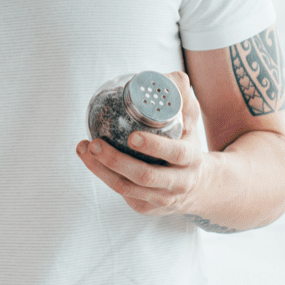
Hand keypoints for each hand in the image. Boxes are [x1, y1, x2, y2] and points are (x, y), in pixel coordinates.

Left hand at [76, 71, 208, 216]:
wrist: (200, 186)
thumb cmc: (188, 144)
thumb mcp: (191, 121)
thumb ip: (181, 96)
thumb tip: (170, 77)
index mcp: (191, 160)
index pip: (175, 154)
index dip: (154, 147)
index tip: (132, 136)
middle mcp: (178, 183)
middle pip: (145, 176)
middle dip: (115, 160)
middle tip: (95, 142)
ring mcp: (161, 199)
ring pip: (127, 188)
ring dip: (101, 169)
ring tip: (85, 148)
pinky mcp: (145, 208)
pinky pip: (121, 194)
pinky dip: (103, 177)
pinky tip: (90, 160)